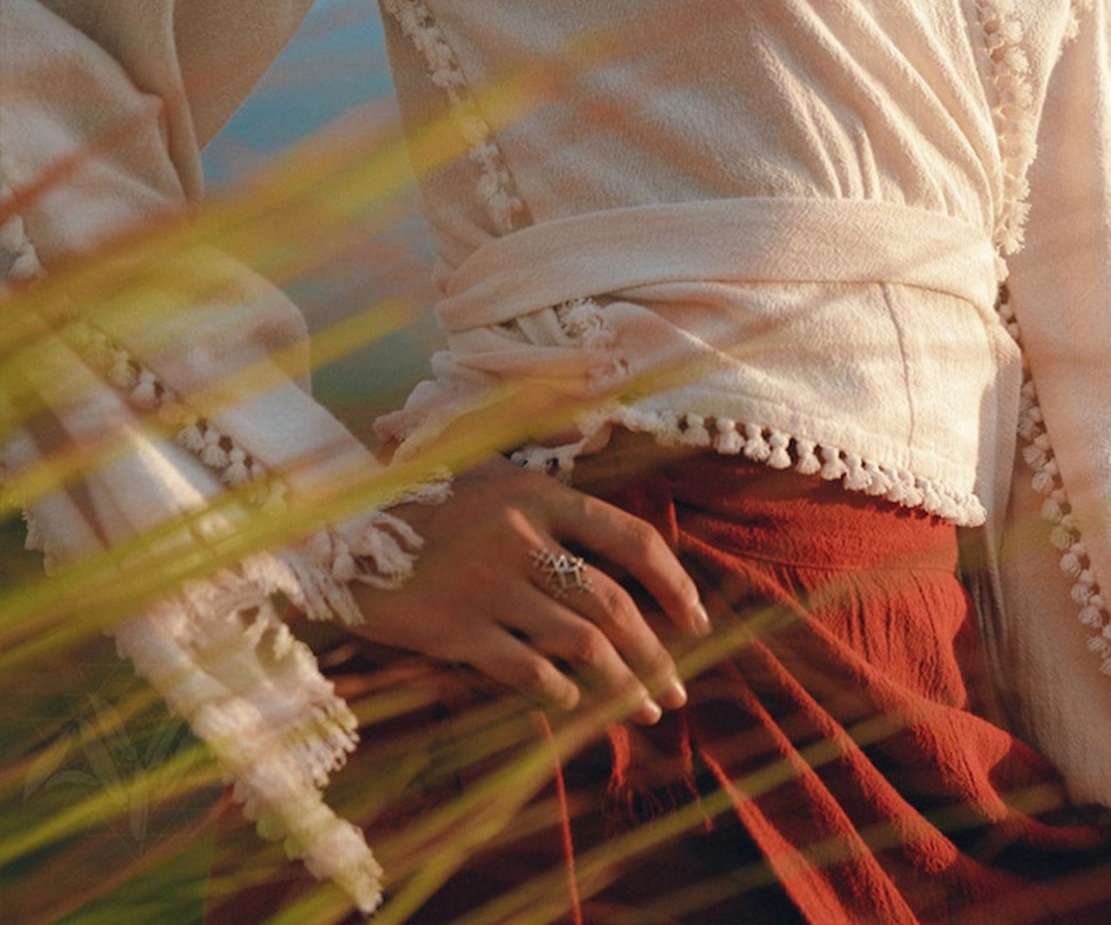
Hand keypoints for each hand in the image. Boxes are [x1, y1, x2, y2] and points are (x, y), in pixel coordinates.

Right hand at [343, 455, 710, 728]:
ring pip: (580, 644)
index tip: (697, 620)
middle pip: (614, 604)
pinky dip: (559, 692)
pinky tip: (575, 706)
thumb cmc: (421, 502)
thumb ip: (546, 504)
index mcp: (539, 494)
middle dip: (657, 653)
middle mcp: (522, 536)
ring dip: (622, 685)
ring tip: (643, 711)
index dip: (674, 583)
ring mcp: (489, 584)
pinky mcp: (456, 629)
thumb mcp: (488, 475)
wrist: (338, 530)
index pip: (631, 539)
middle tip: (677, 692)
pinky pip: (525, 669)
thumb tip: (613, 547)